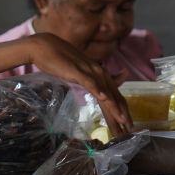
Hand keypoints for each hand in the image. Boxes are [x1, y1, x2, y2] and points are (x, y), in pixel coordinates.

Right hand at [0, 34, 132, 135]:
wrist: (44, 46)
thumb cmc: (61, 61)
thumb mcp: (80, 73)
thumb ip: (91, 81)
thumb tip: (99, 92)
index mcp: (100, 74)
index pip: (115, 94)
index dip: (122, 109)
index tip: (127, 125)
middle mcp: (98, 71)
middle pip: (114, 95)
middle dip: (122, 112)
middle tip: (130, 128)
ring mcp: (89, 70)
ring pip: (105, 91)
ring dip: (114, 106)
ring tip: (122, 120)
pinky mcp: (77, 71)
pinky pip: (89, 82)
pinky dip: (97, 90)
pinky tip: (103, 98)